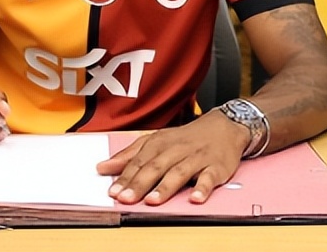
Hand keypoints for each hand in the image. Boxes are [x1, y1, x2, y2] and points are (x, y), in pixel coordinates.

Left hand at [95, 110, 248, 205]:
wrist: (224, 126)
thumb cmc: (186, 138)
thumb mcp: (156, 140)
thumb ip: (129, 155)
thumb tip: (103, 167)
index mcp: (160, 143)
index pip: (139, 161)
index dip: (125, 177)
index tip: (113, 191)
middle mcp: (177, 149)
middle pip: (156, 167)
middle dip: (140, 184)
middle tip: (126, 198)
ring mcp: (197, 158)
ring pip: (179, 172)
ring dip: (166, 187)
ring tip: (153, 200)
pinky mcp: (216, 167)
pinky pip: (209, 178)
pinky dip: (203, 188)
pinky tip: (196, 198)